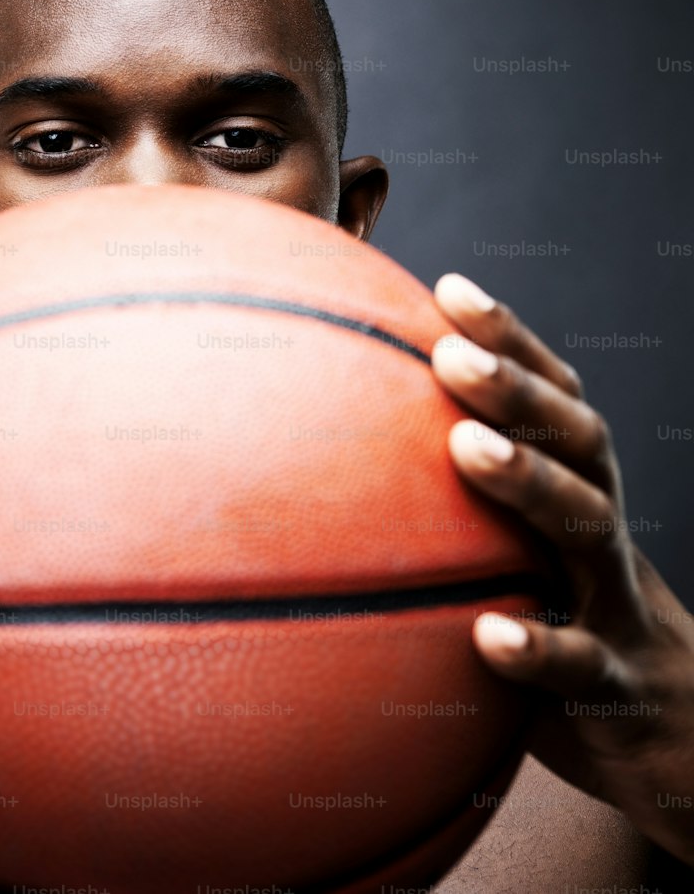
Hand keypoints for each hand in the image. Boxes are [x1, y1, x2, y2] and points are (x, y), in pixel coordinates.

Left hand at [430, 272, 693, 866]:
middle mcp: (599, 524)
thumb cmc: (562, 602)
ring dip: (530, 482)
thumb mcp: (522, 537)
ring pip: (587, 528)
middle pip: (576, 440)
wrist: (663, 720)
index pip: (554, 394)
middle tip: (451, 355)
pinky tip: (489, 634)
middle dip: (518, 391)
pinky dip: (540, 647)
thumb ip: (461, 482)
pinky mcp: (610, 683)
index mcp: (577, 481)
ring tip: (466, 447)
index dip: (510, 338)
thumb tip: (349, 428)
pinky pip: (580, 664)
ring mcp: (612, 598)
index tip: (449, 289)